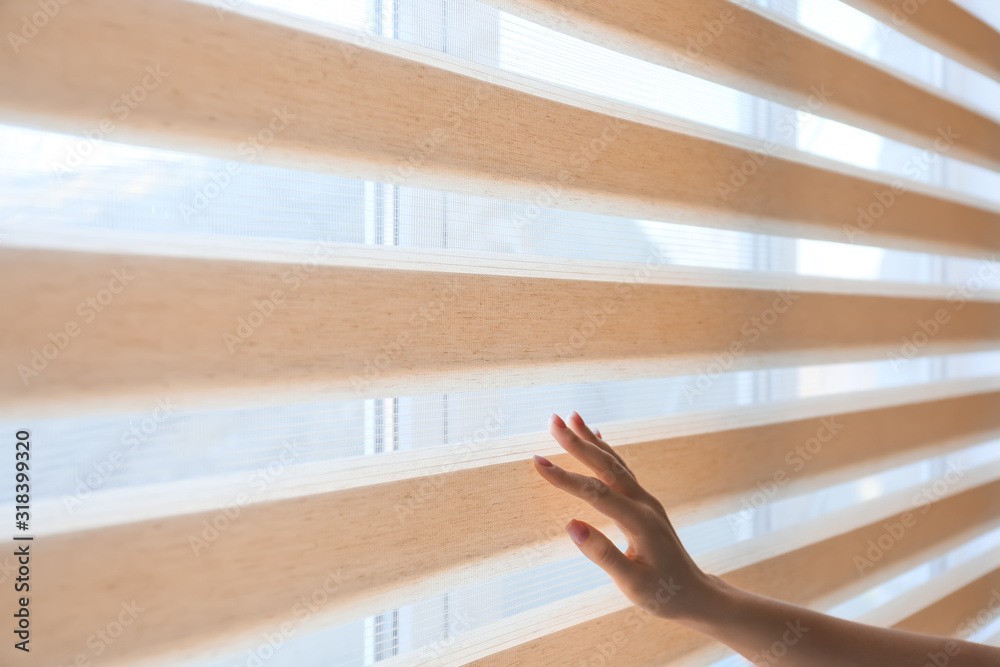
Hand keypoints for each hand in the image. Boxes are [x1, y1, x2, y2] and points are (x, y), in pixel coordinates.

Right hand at [533, 412, 716, 620]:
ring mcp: (646, 500)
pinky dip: (606, 450)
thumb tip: (570, 525)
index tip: (538, 462)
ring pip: (615, 463)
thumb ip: (603, 554)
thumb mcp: (632, 584)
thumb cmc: (663, 594)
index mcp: (639, 522)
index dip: (566, 478)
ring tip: (571, 417)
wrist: (695, 594)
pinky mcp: (644, 503)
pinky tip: (596, 437)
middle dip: (577, 443)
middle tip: (552, 420)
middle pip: (606, 466)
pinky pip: (622, 469)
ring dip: (591, 440)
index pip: (596, 493)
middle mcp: (644, 503)